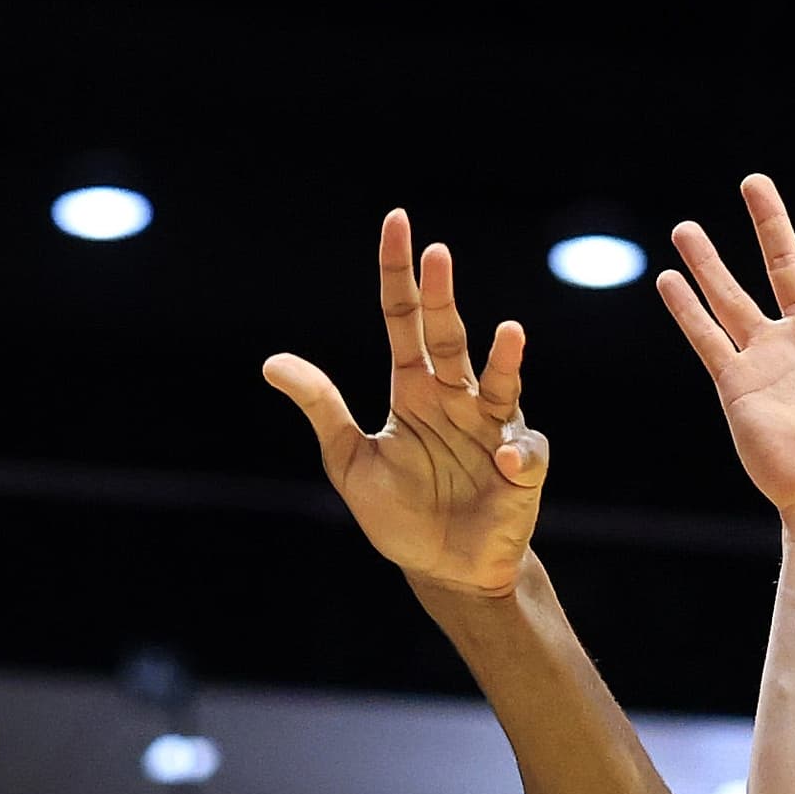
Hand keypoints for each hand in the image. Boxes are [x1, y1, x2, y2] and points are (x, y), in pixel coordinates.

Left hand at [263, 210, 548, 598]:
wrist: (444, 570)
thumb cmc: (401, 513)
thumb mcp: (349, 460)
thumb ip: (322, 410)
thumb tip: (272, 363)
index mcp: (414, 389)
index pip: (404, 319)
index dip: (398, 274)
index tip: (397, 223)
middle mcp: (456, 397)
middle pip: (449, 336)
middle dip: (444, 296)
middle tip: (437, 253)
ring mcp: (493, 428)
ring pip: (502, 382)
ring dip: (508, 357)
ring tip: (509, 330)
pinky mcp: (521, 468)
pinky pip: (522, 451)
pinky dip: (513, 452)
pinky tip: (499, 459)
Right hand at [658, 161, 794, 513]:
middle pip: (786, 263)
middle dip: (769, 222)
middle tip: (752, 182)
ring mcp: (770, 356)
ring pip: (734, 296)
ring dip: (710, 261)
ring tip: (685, 228)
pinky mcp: (737, 383)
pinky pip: (708, 338)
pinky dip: (687, 310)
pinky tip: (668, 280)